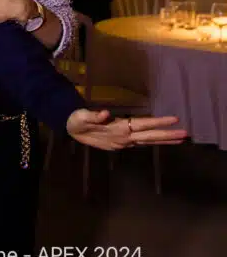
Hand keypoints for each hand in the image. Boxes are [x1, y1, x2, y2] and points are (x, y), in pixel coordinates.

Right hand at [67, 109, 187, 149]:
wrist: (70, 131)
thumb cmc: (76, 121)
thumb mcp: (82, 117)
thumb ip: (94, 116)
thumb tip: (105, 113)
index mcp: (117, 130)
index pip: (142, 125)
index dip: (158, 122)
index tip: (174, 119)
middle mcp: (124, 138)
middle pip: (150, 137)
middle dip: (168, 135)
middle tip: (186, 134)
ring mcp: (123, 142)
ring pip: (147, 141)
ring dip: (164, 140)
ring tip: (180, 139)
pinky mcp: (121, 143)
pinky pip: (142, 142)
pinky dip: (153, 141)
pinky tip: (160, 140)